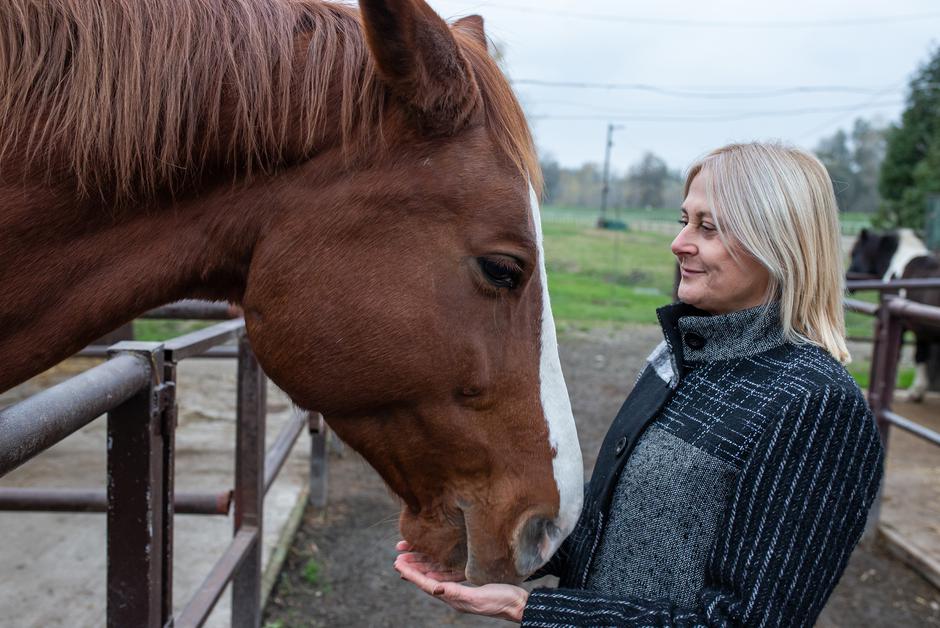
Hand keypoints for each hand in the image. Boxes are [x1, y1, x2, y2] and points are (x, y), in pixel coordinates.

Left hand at [394, 541, 528, 622]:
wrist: (519, 605)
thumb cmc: (502, 600)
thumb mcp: (479, 596)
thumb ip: (458, 593)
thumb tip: (436, 590)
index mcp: (454, 597)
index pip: (427, 585)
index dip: (412, 574)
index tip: (397, 564)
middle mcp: (454, 596)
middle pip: (428, 583)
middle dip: (412, 571)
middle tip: (397, 560)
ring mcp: (461, 593)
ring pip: (435, 581)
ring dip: (421, 571)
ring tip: (409, 561)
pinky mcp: (469, 589)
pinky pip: (446, 580)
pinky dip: (436, 573)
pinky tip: (433, 569)